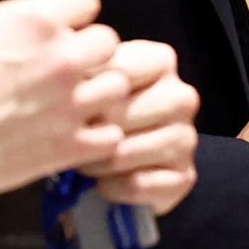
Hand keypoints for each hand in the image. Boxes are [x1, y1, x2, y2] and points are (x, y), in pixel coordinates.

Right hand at [0, 0, 127, 197]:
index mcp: (37, 19)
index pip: (88, 0)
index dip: (73, 14)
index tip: (51, 28)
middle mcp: (63, 57)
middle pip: (109, 42)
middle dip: (90, 53)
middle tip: (62, 67)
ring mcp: (71, 104)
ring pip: (118, 89)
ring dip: (100, 94)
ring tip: (74, 102)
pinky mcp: (69, 146)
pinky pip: (111, 137)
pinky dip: (97, 138)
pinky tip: (72, 136)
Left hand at [83, 37, 199, 215]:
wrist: (122, 154)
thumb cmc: (101, 108)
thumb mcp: (90, 78)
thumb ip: (80, 71)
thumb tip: (62, 77)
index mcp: (160, 61)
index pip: (114, 74)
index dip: (83, 93)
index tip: (66, 104)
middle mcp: (181, 96)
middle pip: (116, 117)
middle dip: (86, 133)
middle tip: (71, 141)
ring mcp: (186, 137)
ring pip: (123, 153)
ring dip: (97, 163)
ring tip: (87, 162)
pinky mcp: (185, 176)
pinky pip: (137, 185)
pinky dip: (114, 187)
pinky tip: (107, 182)